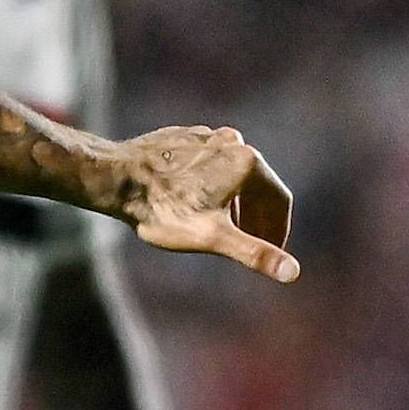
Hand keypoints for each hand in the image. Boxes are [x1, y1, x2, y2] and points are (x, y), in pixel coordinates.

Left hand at [108, 127, 298, 282]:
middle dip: (258, 217)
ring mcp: (207, 136)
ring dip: (236, 202)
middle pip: (258, 185)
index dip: (279, 229)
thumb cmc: (163, 211)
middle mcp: (232, 141)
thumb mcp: (214, 238)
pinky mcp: (184, 137)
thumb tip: (292, 273)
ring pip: (232, 174)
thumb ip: (255, 253)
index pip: (279, 200)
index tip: (274, 250)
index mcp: (248, 162)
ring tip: (225, 228)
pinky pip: (209, 164)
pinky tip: (196, 204)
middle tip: (253, 243)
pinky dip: (213, 185)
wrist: (115, 179)